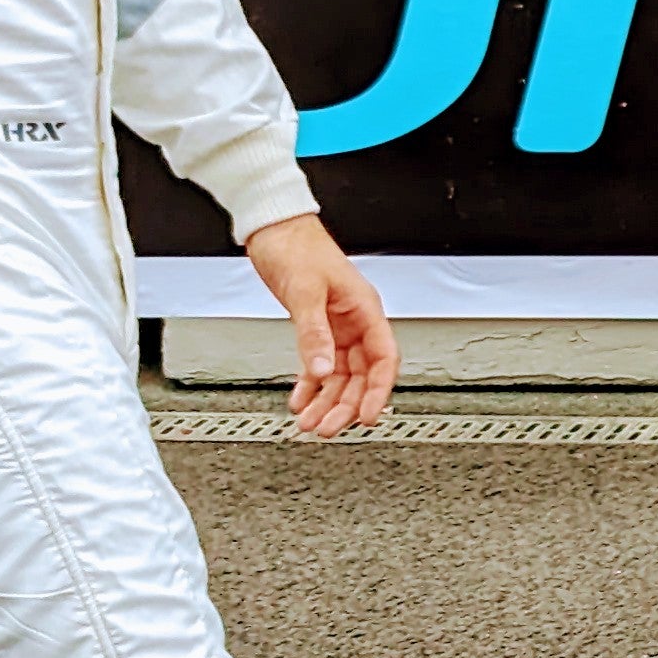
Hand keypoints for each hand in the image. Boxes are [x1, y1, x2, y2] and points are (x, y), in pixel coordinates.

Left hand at [241, 214, 396, 440]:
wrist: (274, 229)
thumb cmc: (298, 248)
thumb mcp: (306, 292)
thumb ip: (314, 334)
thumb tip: (322, 371)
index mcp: (365, 310)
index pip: (383, 359)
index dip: (377, 391)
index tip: (367, 416)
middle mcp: (354, 322)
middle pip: (360, 375)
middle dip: (344, 404)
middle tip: (327, 428)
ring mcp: (336, 326)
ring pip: (340, 375)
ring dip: (326, 400)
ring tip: (311, 422)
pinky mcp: (316, 328)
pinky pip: (320, 365)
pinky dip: (311, 385)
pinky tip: (301, 399)